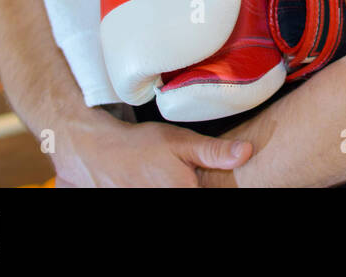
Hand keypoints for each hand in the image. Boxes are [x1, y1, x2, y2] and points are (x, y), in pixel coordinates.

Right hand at [52, 116, 251, 186]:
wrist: (98, 153)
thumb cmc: (141, 146)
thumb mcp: (181, 142)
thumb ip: (214, 151)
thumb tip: (246, 152)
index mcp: (183, 192)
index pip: (211, 194)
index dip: (216, 186)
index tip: (208, 177)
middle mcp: (165, 202)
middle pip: (195, 192)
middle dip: (196, 183)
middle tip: (186, 173)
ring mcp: (150, 204)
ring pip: (174, 195)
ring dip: (181, 184)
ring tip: (171, 174)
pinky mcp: (136, 204)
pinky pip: (160, 197)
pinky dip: (164, 187)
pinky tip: (159, 179)